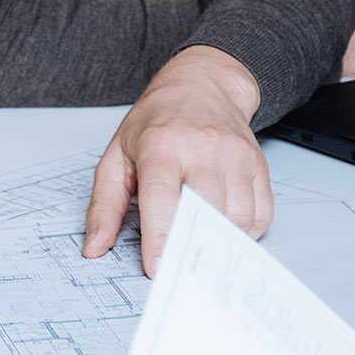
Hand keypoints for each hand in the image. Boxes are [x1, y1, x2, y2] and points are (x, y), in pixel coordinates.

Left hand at [87, 46, 269, 275]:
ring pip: (237, 218)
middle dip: (192, 247)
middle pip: (205, 211)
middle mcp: (203, 148)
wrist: (202, 85)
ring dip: (219, 241)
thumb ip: (104, 205)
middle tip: (179, 268)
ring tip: (200, 240)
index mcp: (161, 145)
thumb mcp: (117, 155)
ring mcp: (236, 156)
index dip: (161, 238)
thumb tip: (94, 247)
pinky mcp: (258, 165)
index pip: (163, 198)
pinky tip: (224, 225)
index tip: (158, 269)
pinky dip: (244, 230)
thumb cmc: (157, 122)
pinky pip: (260, 215)